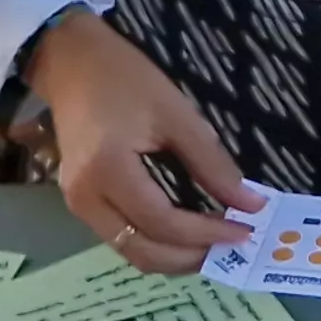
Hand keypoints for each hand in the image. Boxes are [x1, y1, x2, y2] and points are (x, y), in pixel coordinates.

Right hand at [21, 10, 262, 272]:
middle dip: (191, 257)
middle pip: (143, 251)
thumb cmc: (124, 78)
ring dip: (173, 256)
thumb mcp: (175, 113)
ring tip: (213, 244)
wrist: (70, 63)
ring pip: (131, 251)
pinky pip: (121, 237)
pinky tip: (184, 233)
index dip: (206, 234)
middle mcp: (86, 199)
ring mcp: (77, 205)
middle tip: (232, 247)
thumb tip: (250, 203)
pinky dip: (155, 243)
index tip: (245, 231)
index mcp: (108, 170)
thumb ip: (211, 163)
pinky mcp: (80, 202)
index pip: (163, 222)